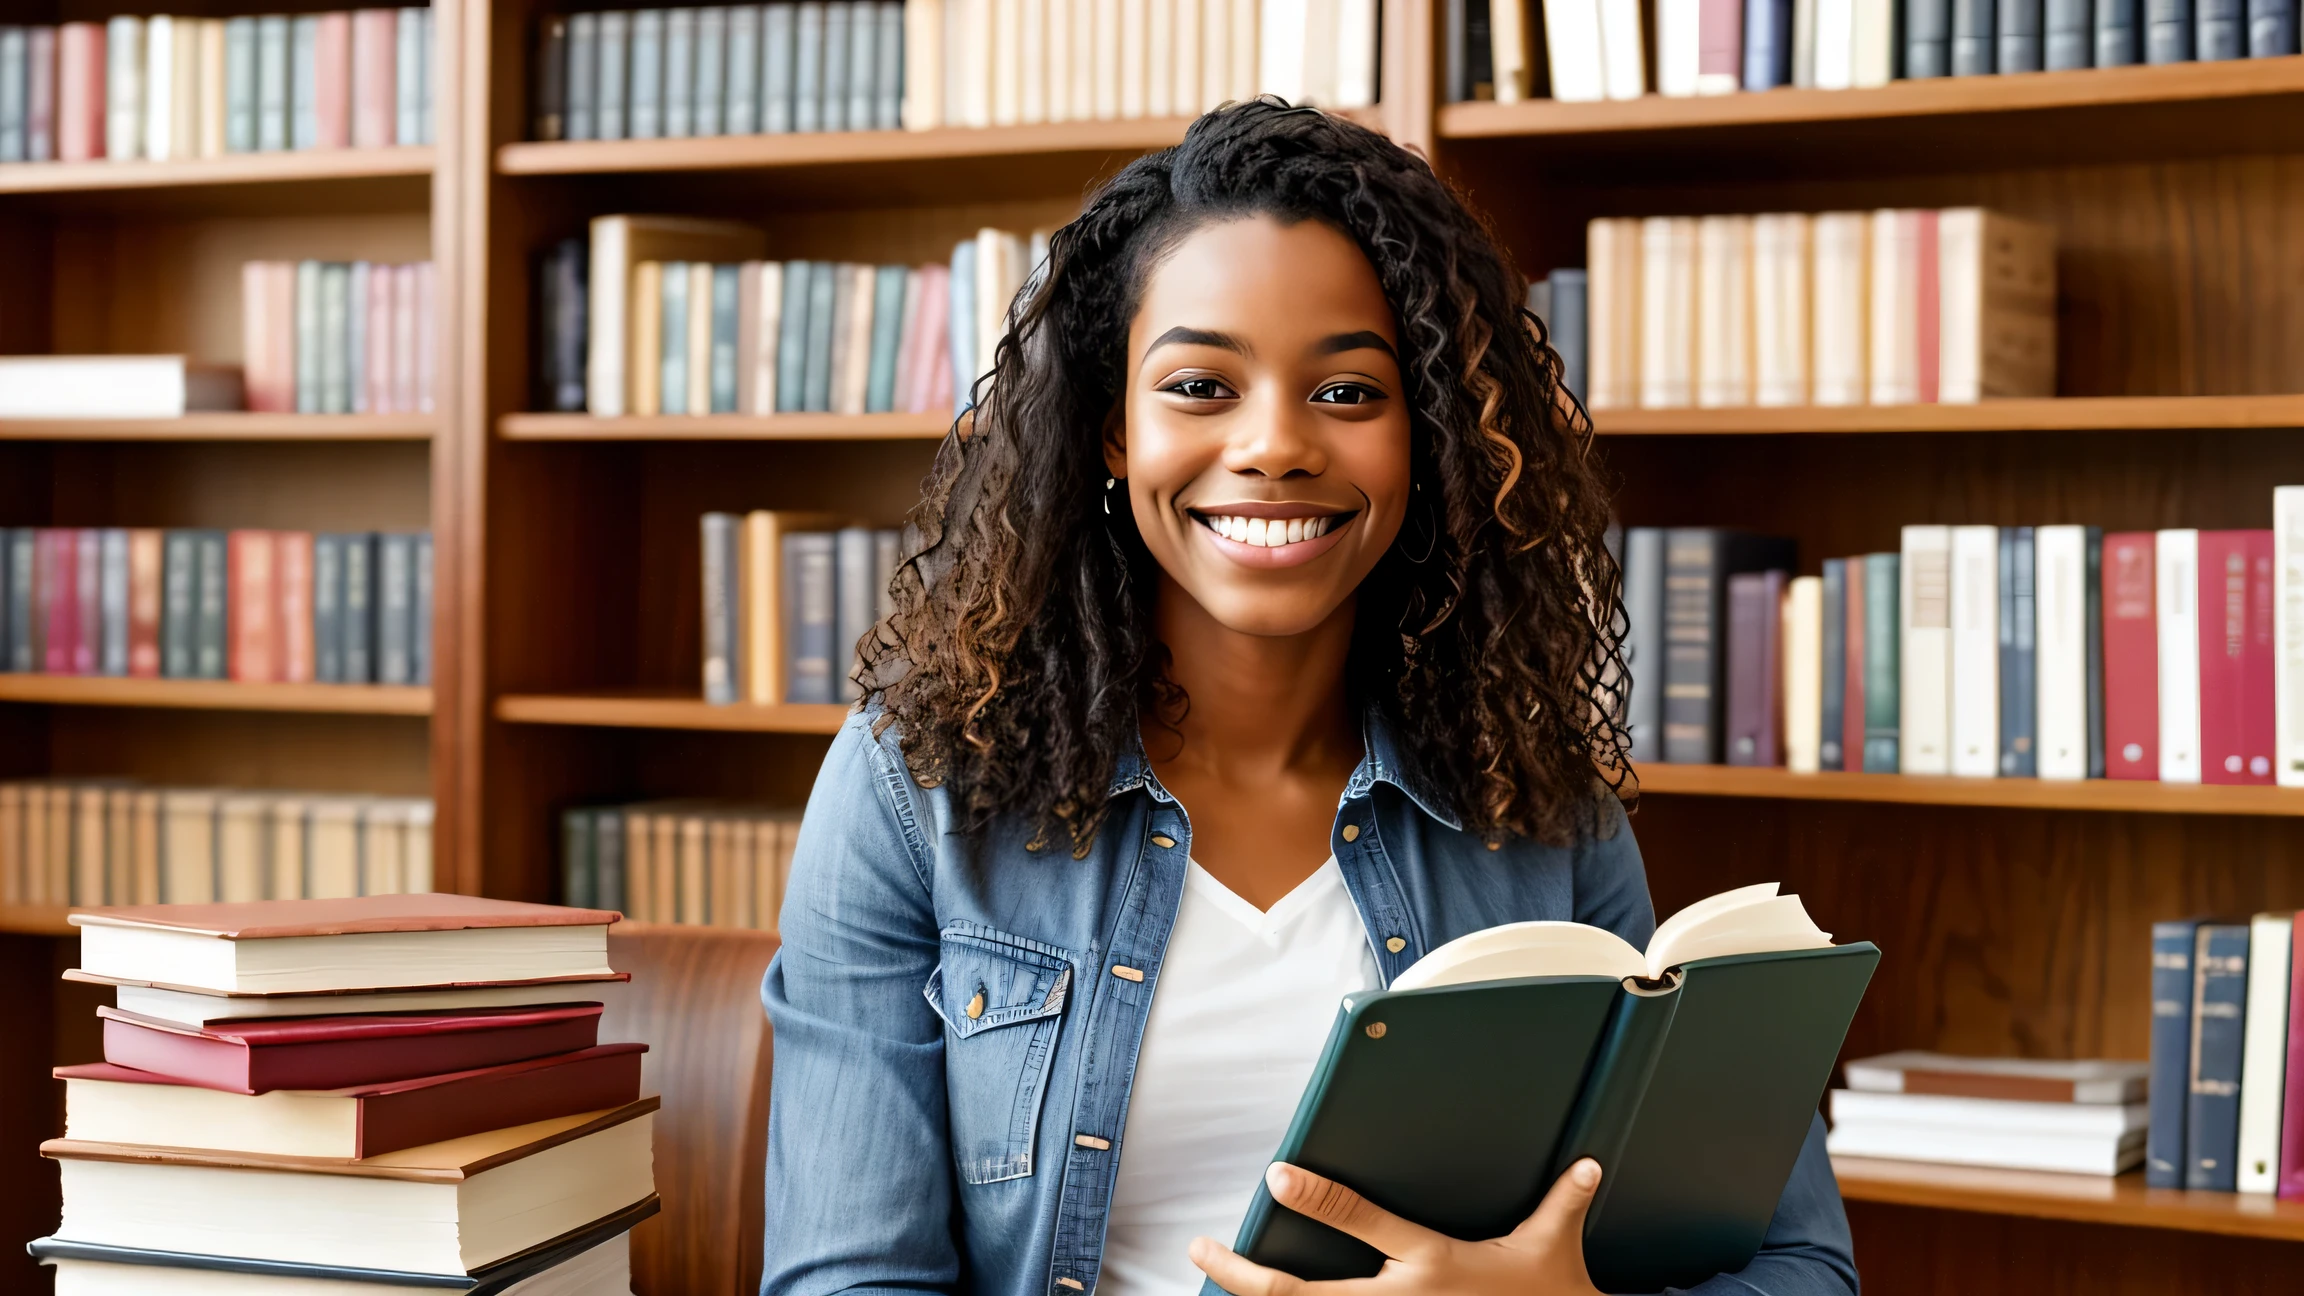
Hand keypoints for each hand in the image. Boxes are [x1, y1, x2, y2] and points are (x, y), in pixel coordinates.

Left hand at [1189, 1158, 1606, 1295]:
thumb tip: (1586, 1165)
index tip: (1277, 1178)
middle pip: (1301, 1294)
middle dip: (1243, 1271)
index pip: (1361, 1221)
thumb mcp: (1551, 1247)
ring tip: (1212, 1273)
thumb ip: (1561, 1201)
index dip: (1317, 1198)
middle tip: (1202, 1249)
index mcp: (1432, 1261)